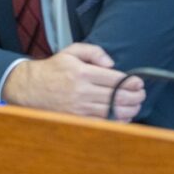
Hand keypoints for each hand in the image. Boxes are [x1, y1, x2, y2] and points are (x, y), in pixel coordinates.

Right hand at [2, 43, 145, 121]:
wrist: (31, 88)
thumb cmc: (54, 69)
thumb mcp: (71, 51)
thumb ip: (93, 51)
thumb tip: (111, 64)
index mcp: (81, 72)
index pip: (114, 79)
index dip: (131, 82)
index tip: (139, 83)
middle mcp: (81, 91)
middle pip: (116, 96)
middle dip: (134, 97)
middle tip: (141, 94)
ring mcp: (79, 107)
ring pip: (112, 111)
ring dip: (129, 109)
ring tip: (136, 105)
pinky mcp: (77, 119)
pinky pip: (102, 122)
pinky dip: (116, 121)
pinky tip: (123, 116)